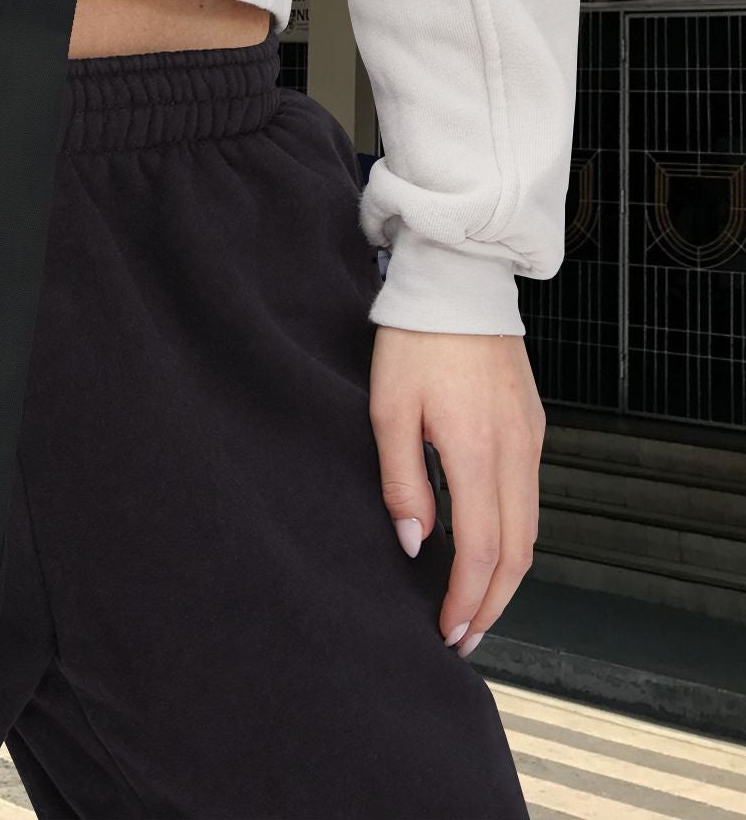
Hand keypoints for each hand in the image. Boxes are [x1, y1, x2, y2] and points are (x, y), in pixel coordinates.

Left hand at [369, 327, 544, 655]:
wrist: (458, 285)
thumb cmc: (413, 341)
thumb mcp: (388, 408)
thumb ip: (402, 479)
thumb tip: (416, 544)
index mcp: (477, 451)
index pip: (482, 550)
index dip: (467, 599)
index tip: (447, 630)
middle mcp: (516, 453)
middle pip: (517, 554)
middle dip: (492, 604)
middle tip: (462, 635)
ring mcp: (531, 441)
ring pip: (530, 531)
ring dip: (506, 577)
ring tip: (474, 605)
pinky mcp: (533, 429)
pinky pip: (530, 500)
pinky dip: (513, 538)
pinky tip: (487, 548)